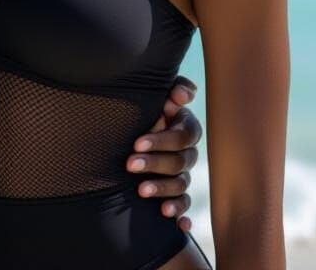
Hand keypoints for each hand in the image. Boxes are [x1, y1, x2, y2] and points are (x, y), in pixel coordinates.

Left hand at [126, 75, 201, 231]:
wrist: (127, 129)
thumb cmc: (144, 108)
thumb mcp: (154, 96)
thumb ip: (171, 90)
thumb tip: (181, 96)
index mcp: (185, 127)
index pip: (183, 136)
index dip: (162, 140)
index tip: (136, 142)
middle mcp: (187, 152)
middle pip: (180, 162)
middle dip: (154, 163)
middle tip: (130, 164)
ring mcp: (182, 174)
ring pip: (180, 185)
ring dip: (163, 189)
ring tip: (141, 191)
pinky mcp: (175, 194)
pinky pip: (184, 206)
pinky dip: (182, 216)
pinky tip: (178, 225)